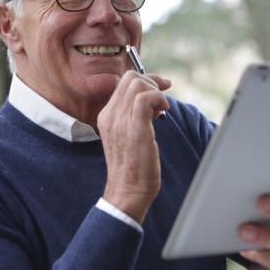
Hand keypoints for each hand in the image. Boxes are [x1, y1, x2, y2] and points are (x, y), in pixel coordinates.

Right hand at [97, 70, 170, 223]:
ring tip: (161, 110)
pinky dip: (158, 99)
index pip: (123, 83)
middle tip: (162, 99)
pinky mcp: (135, 128)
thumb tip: (152, 101)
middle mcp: (110, 115)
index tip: (160, 89)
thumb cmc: (133, 166)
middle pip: (130, 78)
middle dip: (152, 82)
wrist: (128, 191)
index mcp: (107, 115)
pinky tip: (163, 111)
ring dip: (156, 92)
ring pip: (137, 84)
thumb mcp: (127, 136)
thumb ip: (133, 117)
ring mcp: (120, 121)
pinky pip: (145, 98)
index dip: (145, 81)